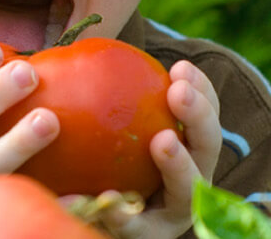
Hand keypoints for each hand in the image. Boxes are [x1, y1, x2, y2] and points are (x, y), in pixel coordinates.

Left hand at [84, 61, 221, 238]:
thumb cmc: (89, 167)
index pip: (202, 118)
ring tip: (163, 141)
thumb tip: (64, 50)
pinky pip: (133, 227)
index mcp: (185, 154)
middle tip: (178, 92)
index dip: (201, 93)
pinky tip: (102, 198)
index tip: (180, 67)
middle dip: (199, 118)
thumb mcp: (97, 132)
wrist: (84, 221)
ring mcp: (171, 216)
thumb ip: (93, 98)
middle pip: (206, 150)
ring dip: (179, 165)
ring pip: (187, 191)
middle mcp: (187, 184)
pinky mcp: (145, 238)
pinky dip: (119, 213)